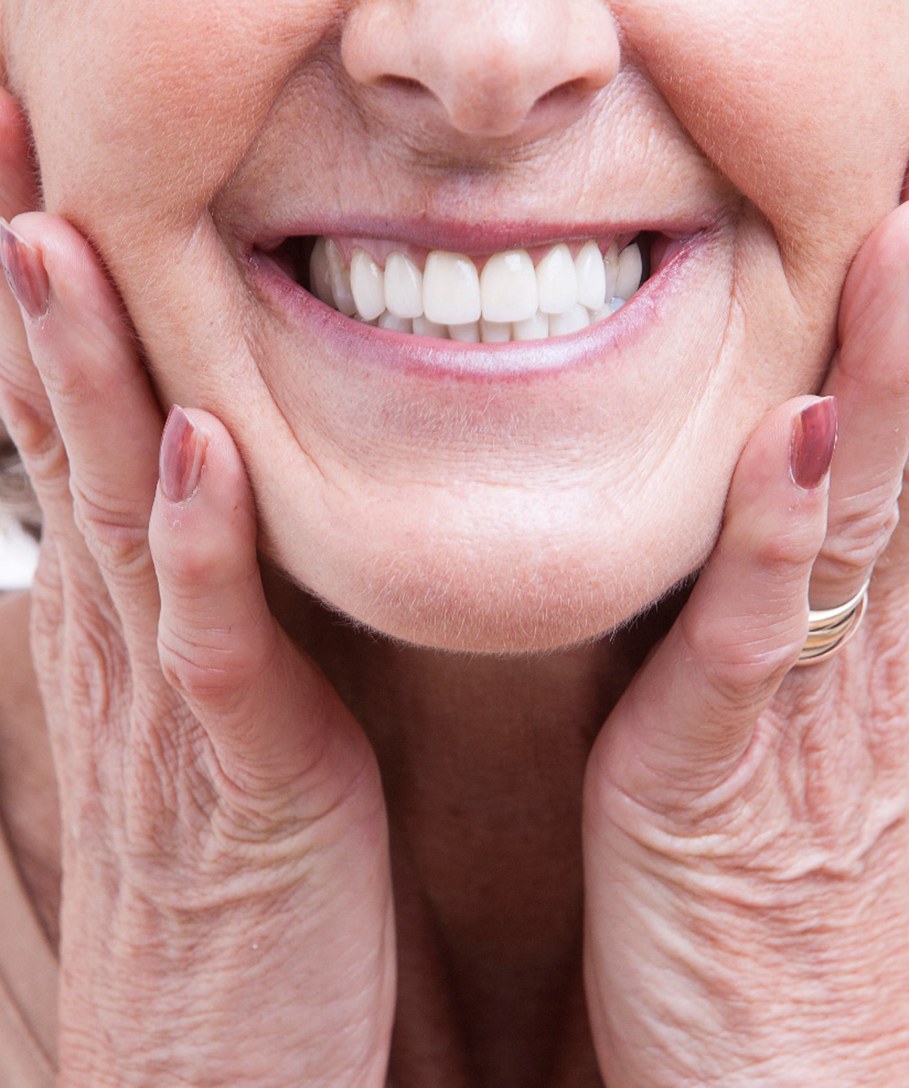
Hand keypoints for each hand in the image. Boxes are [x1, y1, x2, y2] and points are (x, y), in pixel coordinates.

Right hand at [0, 93, 393, 1087]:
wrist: (220, 1050)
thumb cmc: (237, 872)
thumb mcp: (217, 707)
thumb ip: (212, 598)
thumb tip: (216, 487)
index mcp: (137, 614)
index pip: (78, 421)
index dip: (56, 295)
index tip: (41, 164)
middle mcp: (129, 637)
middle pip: (67, 429)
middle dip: (37, 281)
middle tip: (13, 129)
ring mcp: (172, 705)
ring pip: (116, 509)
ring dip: (86, 376)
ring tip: (56, 238)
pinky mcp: (240, 777)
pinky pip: (213, 644)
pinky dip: (198, 545)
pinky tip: (195, 447)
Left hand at [582, 122, 908, 1087]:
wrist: (795, 1083)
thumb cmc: (788, 907)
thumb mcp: (806, 736)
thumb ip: (803, 615)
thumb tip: (797, 501)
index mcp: (889, 642)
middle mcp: (878, 656)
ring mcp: (813, 710)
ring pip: (869, 513)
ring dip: (896, 378)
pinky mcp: (724, 776)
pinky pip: (758, 633)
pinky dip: (778, 534)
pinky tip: (787, 439)